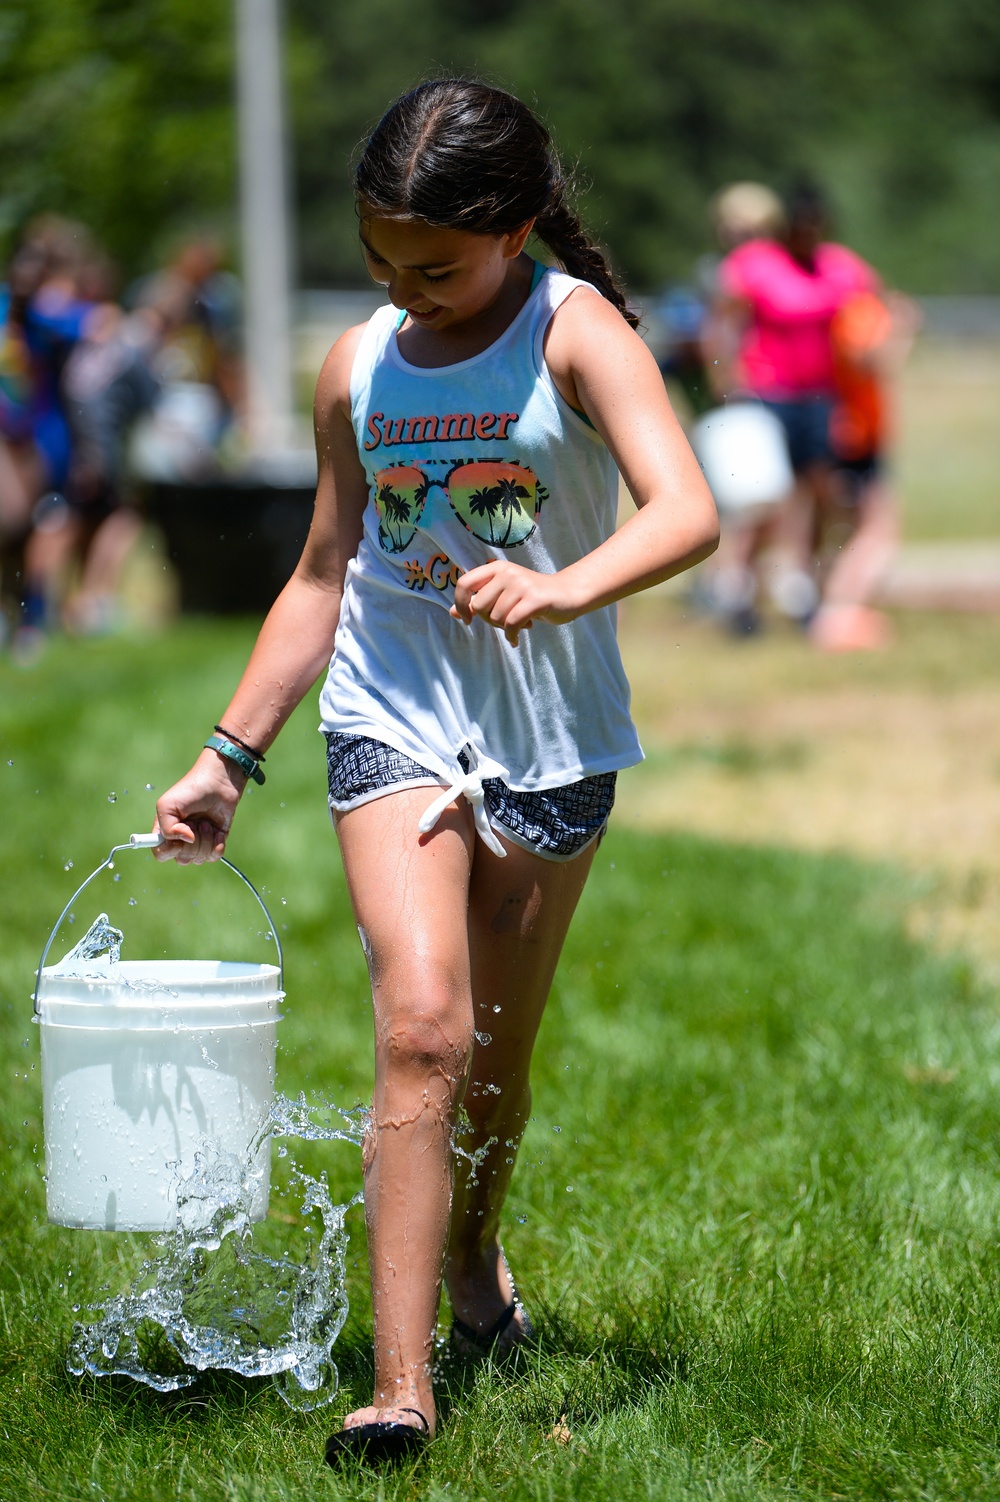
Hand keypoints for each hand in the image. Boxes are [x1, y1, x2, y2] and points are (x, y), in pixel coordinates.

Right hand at [153, 749, 246, 863]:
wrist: (220, 781)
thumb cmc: (191, 789)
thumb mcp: (168, 805)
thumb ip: (167, 828)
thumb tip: (187, 840)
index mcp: (165, 831)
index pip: (161, 854)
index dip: (169, 851)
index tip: (178, 838)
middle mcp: (181, 839)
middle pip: (182, 859)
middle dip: (191, 843)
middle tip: (197, 823)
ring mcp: (199, 841)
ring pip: (199, 859)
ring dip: (205, 841)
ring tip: (207, 823)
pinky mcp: (216, 840)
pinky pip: (214, 856)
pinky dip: (217, 845)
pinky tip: (218, 831)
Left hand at [450, 561, 576, 645]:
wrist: (568, 594)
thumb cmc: (532, 597)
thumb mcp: (503, 595)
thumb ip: (478, 602)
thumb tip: (452, 613)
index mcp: (496, 568)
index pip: (464, 584)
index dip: (460, 604)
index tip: (468, 620)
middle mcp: (507, 572)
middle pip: (479, 606)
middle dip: (489, 621)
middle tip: (505, 622)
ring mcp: (521, 584)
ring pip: (496, 617)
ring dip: (505, 628)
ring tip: (518, 623)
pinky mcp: (535, 599)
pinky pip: (511, 624)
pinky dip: (512, 636)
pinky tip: (516, 639)